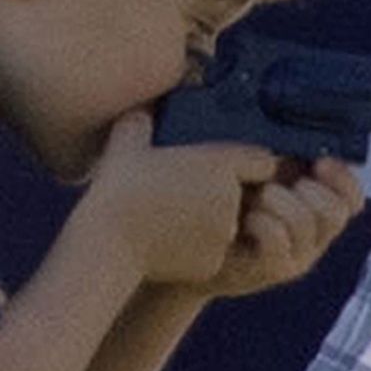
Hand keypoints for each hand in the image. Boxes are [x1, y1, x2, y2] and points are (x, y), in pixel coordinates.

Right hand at [79, 111, 278, 286]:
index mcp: (220, 165)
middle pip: (246, 195)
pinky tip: (169, 243)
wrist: (108, 241)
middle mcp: (230, 199)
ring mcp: (224, 234)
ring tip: (175, 220)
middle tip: (190, 195)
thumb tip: (142, 106)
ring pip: (231, 226)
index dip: (247, 165)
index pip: (262, 161)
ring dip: (213, 224)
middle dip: (227, 195)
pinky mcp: (214, 264)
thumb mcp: (127, 142)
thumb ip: (142, 119)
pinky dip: (200, 251)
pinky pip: (215, 253)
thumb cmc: (117, 188)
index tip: (223, 168)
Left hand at [184, 155, 363, 299]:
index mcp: (314, 209)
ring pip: (306, 223)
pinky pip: (278, 239)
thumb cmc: (224, 206)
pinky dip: (262, 222)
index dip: (343, 178)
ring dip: (279, 201)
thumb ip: (278, 163)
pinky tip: (246, 219)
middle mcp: (313, 237)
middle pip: (336, 211)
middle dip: (308, 190)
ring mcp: (295, 257)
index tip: (320, 163)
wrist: (193, 248)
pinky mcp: (272, 270)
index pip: (351, 197)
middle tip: (276, 185)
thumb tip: (291, 144)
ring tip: (256, 198)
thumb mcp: (254, 177)